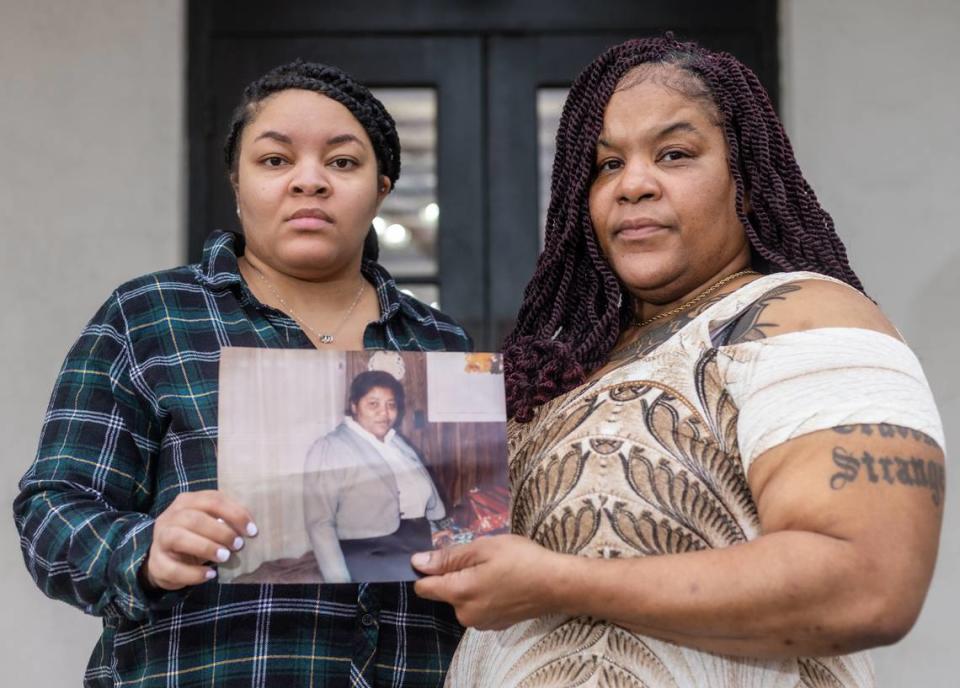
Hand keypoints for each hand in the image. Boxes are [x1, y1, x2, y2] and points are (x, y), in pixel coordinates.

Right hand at [142, 490, 256, 590]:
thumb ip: (227, 519)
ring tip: (225, 557)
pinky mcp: (156, 563)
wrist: (167, 558)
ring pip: (178, 538)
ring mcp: (160, 539)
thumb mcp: (211, 522)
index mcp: (187, 501)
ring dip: (205, 547)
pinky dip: (193, 573)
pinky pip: (172, 568)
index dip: (235, 514)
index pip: (213, 500)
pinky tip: (210, 575)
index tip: (252, 530)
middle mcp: (170, 517)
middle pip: (194, 518)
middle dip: (221, 531)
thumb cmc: (197, 536)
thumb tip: (252, 527)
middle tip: (238, 545)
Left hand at [412, 534, 562, 629]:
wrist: (557, 584)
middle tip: (482, 559)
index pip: (423, 587)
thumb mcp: (483, 548)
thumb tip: (417, 562)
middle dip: (456, 574)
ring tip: (495, 570)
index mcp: (459, 593)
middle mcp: (465, 614)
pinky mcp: (494, 625)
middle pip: (445, 592)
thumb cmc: (521, 560)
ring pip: (462, 598)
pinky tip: (503, 583)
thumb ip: (448, 557)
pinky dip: (484, 594)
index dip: (426, 570)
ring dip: (471, 584)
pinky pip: (478, 606)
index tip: (444, 556)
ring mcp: (481, 623)